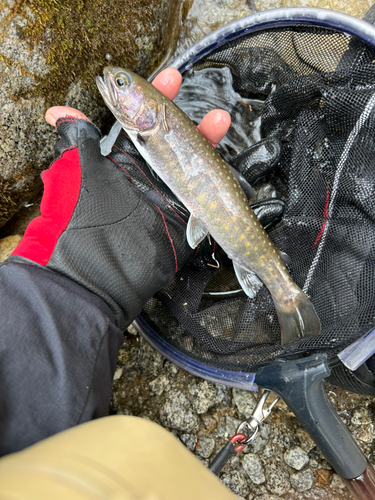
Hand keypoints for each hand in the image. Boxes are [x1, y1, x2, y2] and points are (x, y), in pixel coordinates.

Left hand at [12, 68, 230, 329]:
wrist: (102, 268)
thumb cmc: (86, 216)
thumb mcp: (77, 171)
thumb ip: (76, 141)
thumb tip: (58, 112)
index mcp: (124, 160)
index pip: (144, 121)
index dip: (158, 98)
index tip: (171, 77)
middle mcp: (148, 175)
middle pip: (177, 142)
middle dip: (194, 122)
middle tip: (212, 109)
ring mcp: (169, 197)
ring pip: (194, 166)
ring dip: (210, 145)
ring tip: (222, 122)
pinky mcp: (185, 218)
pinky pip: (205, 199)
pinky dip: (218, 185)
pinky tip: (225, 170)